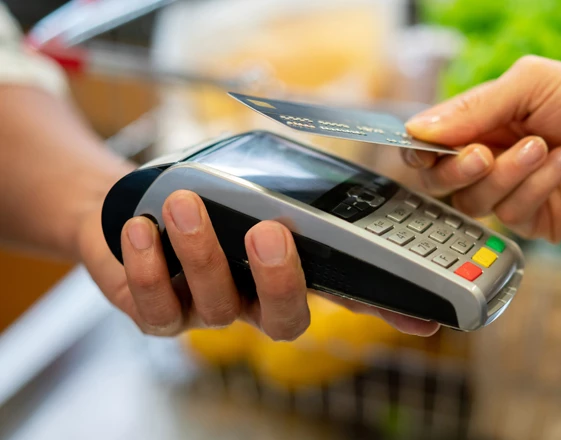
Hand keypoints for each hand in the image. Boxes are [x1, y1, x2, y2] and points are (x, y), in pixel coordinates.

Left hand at [77, 190, 438, 339]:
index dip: (388, 313)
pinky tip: (144, 229)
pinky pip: (157, 308)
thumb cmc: (208, 194)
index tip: (425, 320)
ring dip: (203, 251)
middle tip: (269, 230)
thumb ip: (298, 194)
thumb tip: (343, 182)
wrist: (134, 204)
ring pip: (218, 304)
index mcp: (295, 273)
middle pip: (286, 320)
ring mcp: (211, 312)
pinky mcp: (159, 314)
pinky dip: (149, 268)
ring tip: (185, 204)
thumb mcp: (256, 185)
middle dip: (280, 279)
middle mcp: (259, 302)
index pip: (351, 297)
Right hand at [402, 55, 560, 241]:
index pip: (431, 140)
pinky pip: (511, 213)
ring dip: (508, 172)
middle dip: (456, 168)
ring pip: (472, 200)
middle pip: (439, 179)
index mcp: (485, 120)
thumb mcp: (532, 84)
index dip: (421, 147)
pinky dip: (537, 185)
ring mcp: (511, 191)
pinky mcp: (533, 220)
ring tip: (545, 146)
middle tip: (484, 154)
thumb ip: (474, 107)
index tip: (422, 146)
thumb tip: (417, 129)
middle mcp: (491, 157)